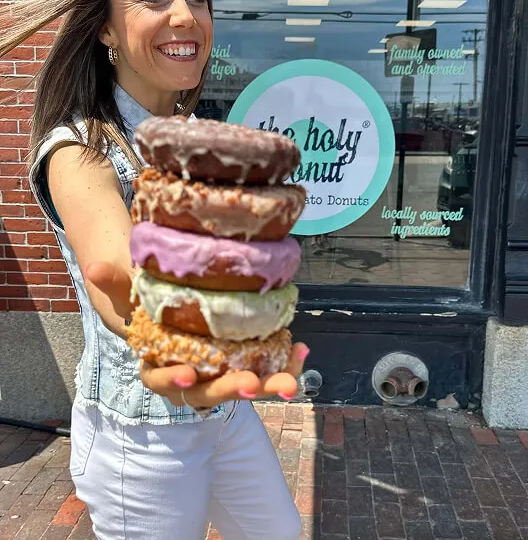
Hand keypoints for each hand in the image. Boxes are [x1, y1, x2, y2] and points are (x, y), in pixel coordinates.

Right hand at [85, 261, 309, 406]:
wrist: (176, 311)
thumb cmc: (152, 308)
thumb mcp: (135, 295)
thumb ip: (119, 285)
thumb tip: (94, 264)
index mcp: (159, 365)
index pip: (161, 380)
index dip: (175, 379)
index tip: (192, 374)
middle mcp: (191, 378)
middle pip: (208, 393)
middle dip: (231, 390)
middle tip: (253, 384)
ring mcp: (220, 374)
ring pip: (243, 387)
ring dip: (269, 384)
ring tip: (291, 380)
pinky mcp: (245, 364)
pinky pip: (265, 369)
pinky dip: (284, 362)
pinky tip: (302, 349)